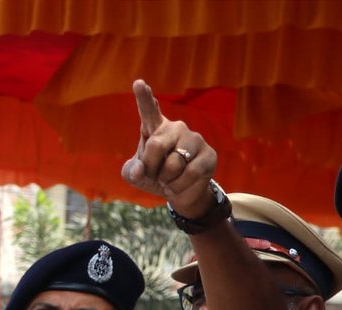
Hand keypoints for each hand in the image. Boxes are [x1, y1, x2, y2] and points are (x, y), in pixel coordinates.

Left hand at [120, 79, 218, 217]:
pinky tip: (179, 185)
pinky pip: (190, 173)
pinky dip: (179, 186)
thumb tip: (140, 170)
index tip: (138, 83)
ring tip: (168, 180)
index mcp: (155, 128)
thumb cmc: (154, 177)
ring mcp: (194, 139)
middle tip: (154, 175)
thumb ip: (132, 172)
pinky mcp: (208, 154)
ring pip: (174, 163)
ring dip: (166, 180)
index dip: (143, 97)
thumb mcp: (135, 176)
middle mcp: (176, 128)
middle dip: (151, 167)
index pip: (148, 111)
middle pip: (156, 145)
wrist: (179, 193)